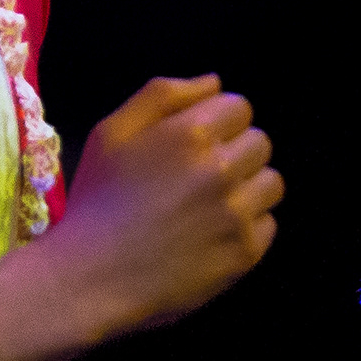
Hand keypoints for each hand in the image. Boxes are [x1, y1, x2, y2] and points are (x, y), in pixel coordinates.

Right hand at [48, 76, 283, 337]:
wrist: (89, 278)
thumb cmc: (96, 200)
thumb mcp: (111, 133)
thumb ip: (163, 95)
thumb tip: (215, 82)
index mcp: (190, 134)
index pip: (239, 107)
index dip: (218, 122)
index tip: (196, 145)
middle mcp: (222, 169)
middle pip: (260, 142)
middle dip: (235, 152)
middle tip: (201, 177)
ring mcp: (237, 213)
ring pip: (271, 183)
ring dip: (247, 189)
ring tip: (210, 206)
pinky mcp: (245, 252)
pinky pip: (268, 224)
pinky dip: (246, 227)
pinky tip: (212, 235)